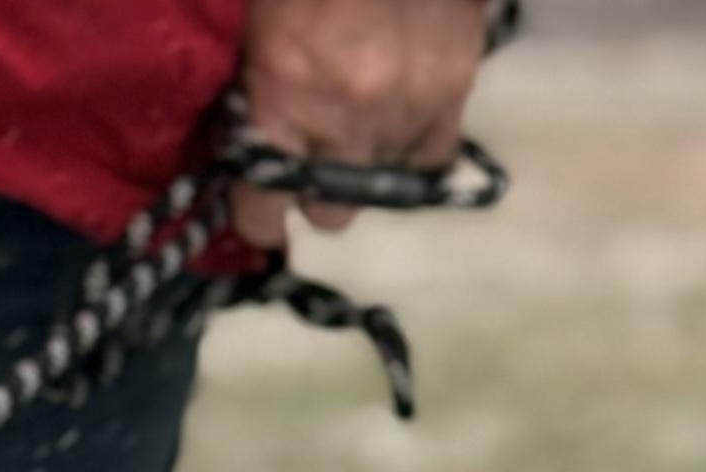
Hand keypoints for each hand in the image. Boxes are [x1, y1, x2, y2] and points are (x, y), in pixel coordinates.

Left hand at [234, 0, 485, 249]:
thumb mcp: (259, 16)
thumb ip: (258, 76)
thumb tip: (255, 124)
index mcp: (280, 96)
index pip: (261, 210)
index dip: (257, 217)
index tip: (258, 212)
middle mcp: (342, 124)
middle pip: (329, 212)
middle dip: (318, 190)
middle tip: (315, 154)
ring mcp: (402, 115)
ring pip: (381, 190)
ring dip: (367, 165)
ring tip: (362, 126)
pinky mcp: (450, 96)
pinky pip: (431, 162)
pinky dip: (415, 151)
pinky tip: (403, 122)